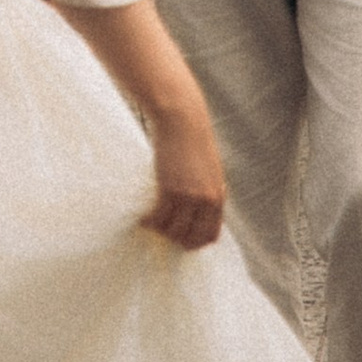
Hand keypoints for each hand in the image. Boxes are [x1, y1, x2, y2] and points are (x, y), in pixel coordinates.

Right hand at [141, 101, 226, 249]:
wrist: (182, 119)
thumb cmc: (193, 139)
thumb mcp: (209, 168)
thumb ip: (206, 189)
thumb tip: (198, 208)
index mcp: (218, 196)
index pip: (211, 235)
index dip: (195, 242)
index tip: (181, 238)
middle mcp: (206, 200)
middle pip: (191, 237)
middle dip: (176, 240)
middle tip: (162, 232)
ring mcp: (188, 197)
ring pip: (172, 230)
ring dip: (160, 231)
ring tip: (150, 223)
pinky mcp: (170, 189)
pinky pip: (158, 217)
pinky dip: (149, 222)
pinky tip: (143, 218)